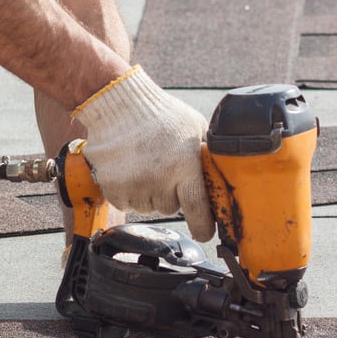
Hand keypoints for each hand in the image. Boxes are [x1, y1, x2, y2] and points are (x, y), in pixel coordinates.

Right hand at [72, 66, 214, 240]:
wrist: (119, 104)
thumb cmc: (160, 114)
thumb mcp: (196, 128)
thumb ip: (207, 155)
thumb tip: (223, 174)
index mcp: (184, 166)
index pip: (197, 210)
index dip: (203, 226)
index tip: (205, 233)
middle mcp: (159, 180)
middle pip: (171, 207)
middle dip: (171, 194)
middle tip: (165, 169)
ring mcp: (134, 186)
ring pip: (148, 206)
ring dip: (150, 193)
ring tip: (146, 165)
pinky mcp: (113, 189)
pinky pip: (128, 203)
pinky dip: (130, 192)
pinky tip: (131, 169)